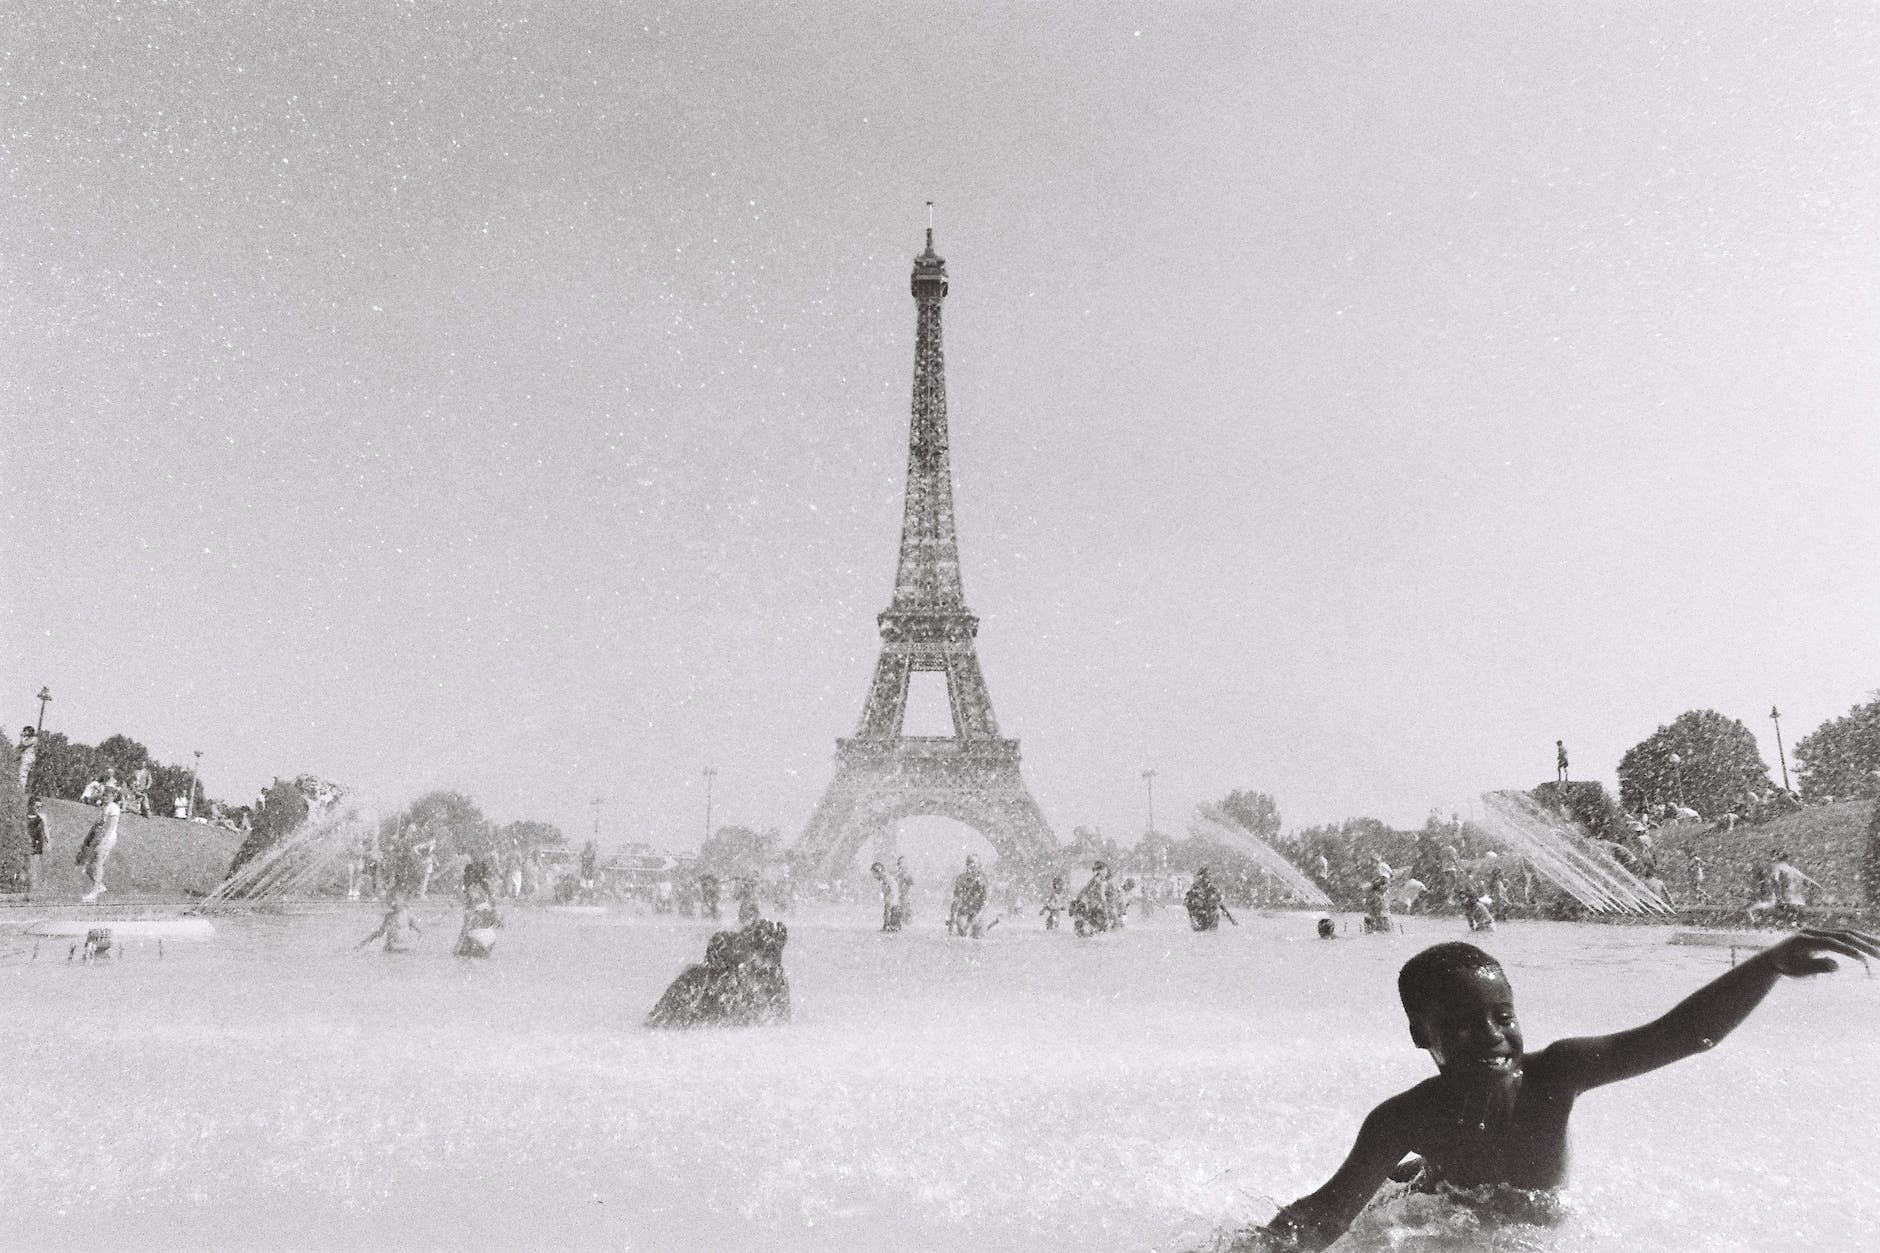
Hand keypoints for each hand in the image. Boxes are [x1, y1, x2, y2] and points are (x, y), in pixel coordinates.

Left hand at [1761, 928, 1879, 976]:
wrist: (1774, 956)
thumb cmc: (1786, 966)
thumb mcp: (1796, 971)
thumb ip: (1815, 967)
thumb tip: (1836, 965)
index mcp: (1804, 940)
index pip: (1830, 943)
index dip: (1846, 950)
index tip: (1862, 959)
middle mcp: (1813, 931)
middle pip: (1842, 934)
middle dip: (1863, 944)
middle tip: (1879, 955)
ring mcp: (1819, 931)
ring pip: (1847, 932)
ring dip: (1866, 939)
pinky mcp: (1825, 934)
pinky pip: (1846, 935)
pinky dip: (1860, 939)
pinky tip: (1873, 944)